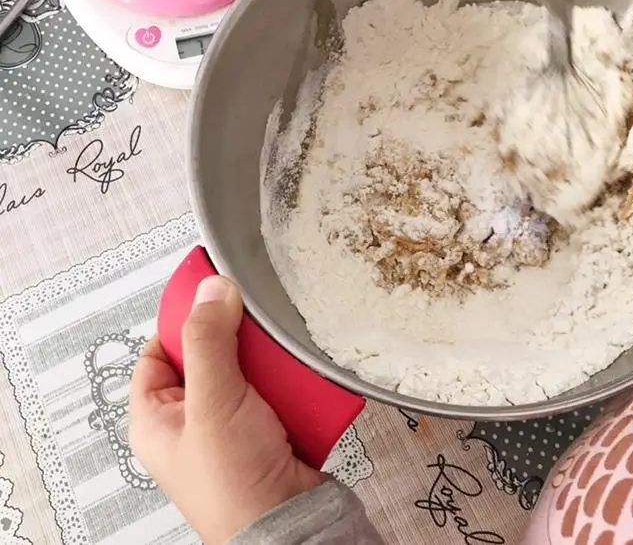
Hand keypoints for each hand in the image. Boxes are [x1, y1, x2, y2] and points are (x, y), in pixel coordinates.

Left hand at [129, 276, 324, 544]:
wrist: (291, 524)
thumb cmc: (234, 487)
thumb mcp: (212, 403)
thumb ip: (208, 342)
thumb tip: (210, 290)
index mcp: (157, 418)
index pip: (159, 349)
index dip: (182, 320)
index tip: (210, 293)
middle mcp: (191, 420)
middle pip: (211, 353)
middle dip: (238, 340)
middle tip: (254, 327)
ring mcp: (230, 425)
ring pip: (247, 368)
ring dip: (268, 360)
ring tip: (279, 353)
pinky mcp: (266, 428)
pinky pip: (274, 387)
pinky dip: (287, 380)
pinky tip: (296, 376)